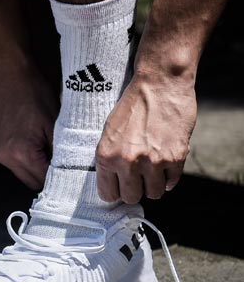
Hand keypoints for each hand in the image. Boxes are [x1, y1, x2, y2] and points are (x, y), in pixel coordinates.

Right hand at [0, 68, 58, 189]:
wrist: (8, 73)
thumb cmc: (32, 91)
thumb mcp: (55, 122)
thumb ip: (61, 150)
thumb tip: (70, 168)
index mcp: (22, 152)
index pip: (45, 180)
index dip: (61, 177)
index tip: (73, 173)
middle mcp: (6, 157)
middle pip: (33, 183)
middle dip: (48, 176)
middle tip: (64, 163)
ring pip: (23, 174)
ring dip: (37, 168)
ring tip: (50, 151)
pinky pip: (14, 163)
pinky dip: (27, 160)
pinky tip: (37, 144)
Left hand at [95, 71, 196, 202]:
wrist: (159, 84)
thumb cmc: (132, 106)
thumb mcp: (108, 132)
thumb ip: (109, 159)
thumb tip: (113, 182)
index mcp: (106, 156)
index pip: (108, 194)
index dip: (115, 192)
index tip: (120, 187)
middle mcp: (128, 162)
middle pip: (132, 197)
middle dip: (135, 190)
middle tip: (137, 179)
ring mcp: (153, 161)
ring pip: (154, 193)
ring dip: (153, 185)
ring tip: (152, 171)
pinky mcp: (175, 157)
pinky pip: (172, 182)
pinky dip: (169, 177)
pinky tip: (165, 166)